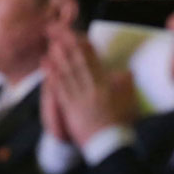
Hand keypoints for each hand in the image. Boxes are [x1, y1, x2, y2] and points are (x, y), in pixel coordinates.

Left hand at [44, 25, 136, 146]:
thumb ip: (124, 85)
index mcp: (106, 84)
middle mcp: (93, 86)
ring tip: (50, 42)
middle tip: (55, 29)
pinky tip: (46, 65)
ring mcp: (81, 96)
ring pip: (69, 72)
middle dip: (66, 43)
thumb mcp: (127, 101)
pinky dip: (53, 75)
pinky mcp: (71, 107)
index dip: (82, 44)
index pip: (93, 59)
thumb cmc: (119, 123)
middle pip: (78, 60)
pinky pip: (61, 88)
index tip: (73, 32)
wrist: (110, 144)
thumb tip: (127, 72)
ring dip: (59, 55)